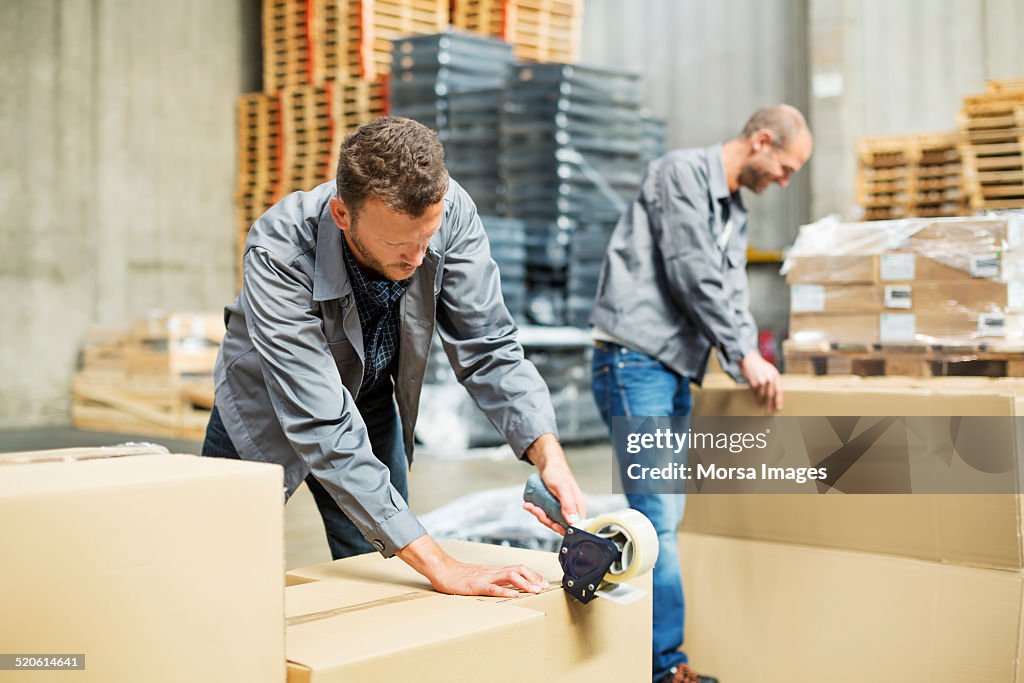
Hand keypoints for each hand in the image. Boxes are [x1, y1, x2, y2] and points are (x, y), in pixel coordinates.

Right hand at [397, 535, 548, 597]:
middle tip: (545, 586)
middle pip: (519, 570)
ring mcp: (485, 578)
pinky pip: (494, 588)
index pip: (518, 569)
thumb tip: (509, 586)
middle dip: (534, 578)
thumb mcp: (481, 576)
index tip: (543, 583)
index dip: (533, 575)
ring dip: (525, 584)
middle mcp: (493, 572)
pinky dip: (506, 592)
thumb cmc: (460, 575)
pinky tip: (515, 596)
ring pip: (510, 577)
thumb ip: (494, 580)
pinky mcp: (476, 586)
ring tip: (535, 591)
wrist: (442, 569)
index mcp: (495, 570)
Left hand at [522, 433, 586, 533]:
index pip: (574, 526)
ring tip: (531, 505)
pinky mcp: (553, 506)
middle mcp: (571, 509)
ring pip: (550, 520)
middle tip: (537, 510)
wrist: (547, 463)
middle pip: (560, 525)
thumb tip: (573, 521)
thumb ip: (568, 504)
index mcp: (578, 506)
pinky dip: (536, 511)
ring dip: (539, 514)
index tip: (552, 523)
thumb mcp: (562, 488)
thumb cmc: (557, 472)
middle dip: (546, 519)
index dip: (562, 528)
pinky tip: (530, 504)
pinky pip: (545, 514)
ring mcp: (561, 508)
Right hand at [739, 351, 782, 412]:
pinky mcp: (753, 382)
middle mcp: (769, 378)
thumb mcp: (770, 370)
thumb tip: (775, 393)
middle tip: (769, 411)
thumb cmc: (760, 365)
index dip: (779, 400)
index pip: (779, 390)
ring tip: (759, 404)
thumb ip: (773, 380)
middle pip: (771, 394)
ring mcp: (761, 381)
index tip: (779, 407)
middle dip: (770, 404)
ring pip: (762, 395)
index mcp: (775, 375)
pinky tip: (755, 398)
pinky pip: (755, 392)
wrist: (749, 359)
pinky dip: (755, 395)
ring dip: (761, 401)